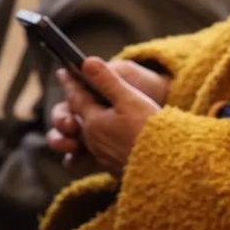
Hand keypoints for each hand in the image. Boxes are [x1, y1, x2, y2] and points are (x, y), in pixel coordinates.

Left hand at [48, 60, 160, 175]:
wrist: (165, 165)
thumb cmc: (149, 129)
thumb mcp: (129, 99)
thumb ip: (107, 80)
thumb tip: (87, 62)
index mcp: (93, 121)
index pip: (76, 97)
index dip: (70, 82)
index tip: (63, 71)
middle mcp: (92, 141)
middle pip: (77, 119)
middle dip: (72, 106)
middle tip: (72, 93)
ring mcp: (102, 156)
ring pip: (85, 137)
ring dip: (82, 126)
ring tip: (81, 120)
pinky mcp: (114, 167)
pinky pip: (97, 153)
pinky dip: (95, 143)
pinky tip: (105, 141)